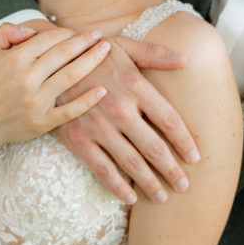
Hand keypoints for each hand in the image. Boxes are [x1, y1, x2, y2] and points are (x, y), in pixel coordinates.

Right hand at [0, 23, 109, 146]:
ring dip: (92, 61)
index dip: (67, 33)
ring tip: (105, 50)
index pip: (49, 39)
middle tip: (99, 35)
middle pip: (64, 54)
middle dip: (85, 41)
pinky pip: (70, 111)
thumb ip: (6, 31)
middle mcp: (27, 79)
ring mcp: (36, 102)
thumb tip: (31, 30)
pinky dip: (88, 100)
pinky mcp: (43, 122)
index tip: (78, 32)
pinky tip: (102, 89)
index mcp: (15, 60)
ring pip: (71, 77)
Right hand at [53, 35, 198, 204]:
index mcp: (135, 85)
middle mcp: (120, 108)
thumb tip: (184, 59)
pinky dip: (117, 186)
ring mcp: (98, 125)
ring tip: (162, 198)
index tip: (195, 158)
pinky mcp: (77, 138)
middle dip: (171, 170)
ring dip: (149, 183)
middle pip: (154, 146)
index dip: (184, 141)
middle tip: (184, 186)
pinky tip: (130, 198)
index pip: (169, 120)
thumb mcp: (123, 46)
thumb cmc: (90, 53)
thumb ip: (154, 54)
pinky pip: (102, 168)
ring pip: (131, 162)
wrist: (47, 61)